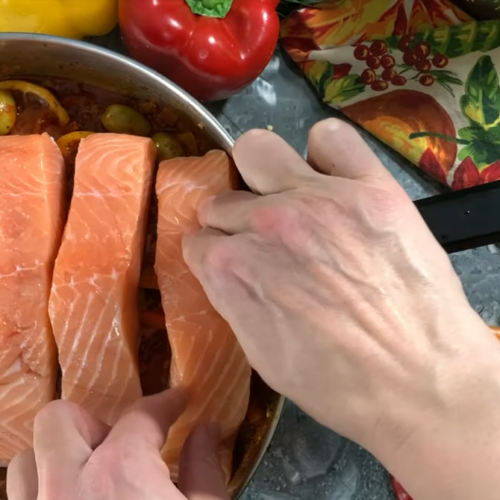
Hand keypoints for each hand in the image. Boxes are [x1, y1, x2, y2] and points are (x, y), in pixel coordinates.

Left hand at [7, 389, 227, 499]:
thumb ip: (205, 469)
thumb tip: (206, 429)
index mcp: (121, 474)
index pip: (143, 415)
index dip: (167, 401)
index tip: (179, 399)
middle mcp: (66, 488)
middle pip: (59, 420)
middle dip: (92, 421)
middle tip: (119, 441)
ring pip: (25, 461)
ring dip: (57, 458)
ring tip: (90, 475)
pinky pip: (20, 499)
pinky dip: (43, 491)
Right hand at [183, 119, 499, 499]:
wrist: (420, 382)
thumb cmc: (338, 383)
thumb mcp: (261, 355)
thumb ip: (233, 299)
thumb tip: (227, 270)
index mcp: (231, 267)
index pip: (197, 240)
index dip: (214, 255)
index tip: (233, 263)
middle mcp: (265, 222)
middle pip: (221, 199)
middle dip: (233, 221)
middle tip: (263, 240)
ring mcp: (318, 197)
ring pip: (257, 150)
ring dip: (261, 176)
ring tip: (288, 199)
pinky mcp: (369, 186)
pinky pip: (331, 138)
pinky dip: (325, 153)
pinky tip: (333, 177)